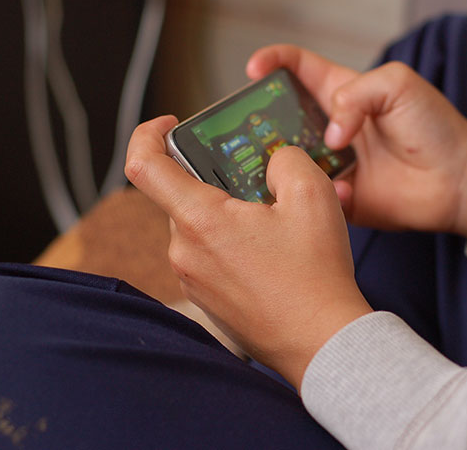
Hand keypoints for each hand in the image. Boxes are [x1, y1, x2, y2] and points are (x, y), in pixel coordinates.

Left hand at [125, 116, 372, 389]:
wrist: (322, 342)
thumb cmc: (315, 275)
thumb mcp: (312, 195)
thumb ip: (285, 159)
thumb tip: (273, 161)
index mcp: (200, 220)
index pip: (143, 164)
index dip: (148, 133)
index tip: (170, 125)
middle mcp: (185, 252)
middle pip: (181, 195)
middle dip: (216, 180)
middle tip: (257, 181)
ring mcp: (193, 280)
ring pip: (198, 226)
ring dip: (227, 214)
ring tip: (273, 223)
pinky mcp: (206, 300)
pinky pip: (208, 256)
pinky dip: (230, 243)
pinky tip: (269, 254)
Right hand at [247, 47, 466, 236]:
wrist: (456, 179)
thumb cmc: (433, 125)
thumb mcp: (397, 84)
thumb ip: (355, 95)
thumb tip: (329, 137)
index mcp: (338, 92)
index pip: (295, 68)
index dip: (271, 62)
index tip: (253, 69)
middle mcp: (327, 127)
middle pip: (278, 118)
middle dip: (259, 121)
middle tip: (249, 130)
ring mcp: (329, 163)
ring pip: (288, 161)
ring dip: (284, 163)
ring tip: (289, 165)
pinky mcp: (337, 195)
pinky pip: (314, 195)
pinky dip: (324, 193)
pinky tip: (348, 191)